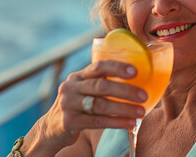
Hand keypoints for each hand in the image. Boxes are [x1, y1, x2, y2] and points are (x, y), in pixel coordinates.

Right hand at [30, 60, 147, 153]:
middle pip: (101, 86)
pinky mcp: (69, 122)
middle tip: (143, 95)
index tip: (135, 71)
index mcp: (78, 76)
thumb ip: (101, 83)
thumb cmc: (78, 106)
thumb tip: (136, 81)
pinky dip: (116, 123)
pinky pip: (97, 121)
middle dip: (125, 91)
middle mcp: (71, 87)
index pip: (98, 67)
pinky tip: (129, 124)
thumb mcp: (84, 90)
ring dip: (123, 109)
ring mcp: (68, 104)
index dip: (117, 68)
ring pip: (100, 105)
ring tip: (140, 112)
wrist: (52, 128)